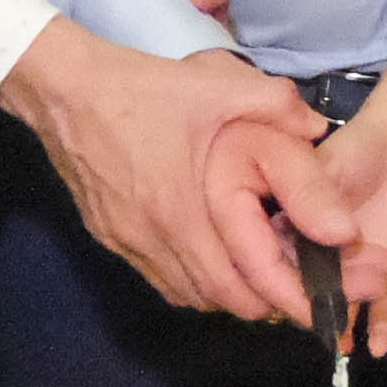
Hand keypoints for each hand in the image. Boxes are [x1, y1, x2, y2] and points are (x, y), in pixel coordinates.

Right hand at [9, 19, 320, 323]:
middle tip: (292, 283)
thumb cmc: (142, 90)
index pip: (239, 287)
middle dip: (258, 299)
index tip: (311, 295)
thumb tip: (320, 126)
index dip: (280, 298)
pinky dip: (189, 277)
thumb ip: (275, 104)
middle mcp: (153, 240)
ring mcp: (126, 242)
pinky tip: (207, 252)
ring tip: (254, 271)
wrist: (66, 88)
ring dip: (223, 290)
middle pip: (215, 300)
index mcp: (182, 213)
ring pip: (184, 293)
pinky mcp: (108, 236)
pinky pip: (157, 276)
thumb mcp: (216, 86)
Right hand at [274, 93, 386, 354]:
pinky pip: (384, 315)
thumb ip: (301, 205)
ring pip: (342, 311)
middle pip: (305, 298)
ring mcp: (352, 277)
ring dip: (349, 312)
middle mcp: (315, 266)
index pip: (272, 272)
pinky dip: (382, 329)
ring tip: (364, 298)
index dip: (281, 284)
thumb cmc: (356, 149)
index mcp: (285, 238)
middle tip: (344, 276)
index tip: (295, 281)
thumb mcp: (320, 170)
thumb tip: (284, 239)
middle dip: (320, 297)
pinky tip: (380, 346)